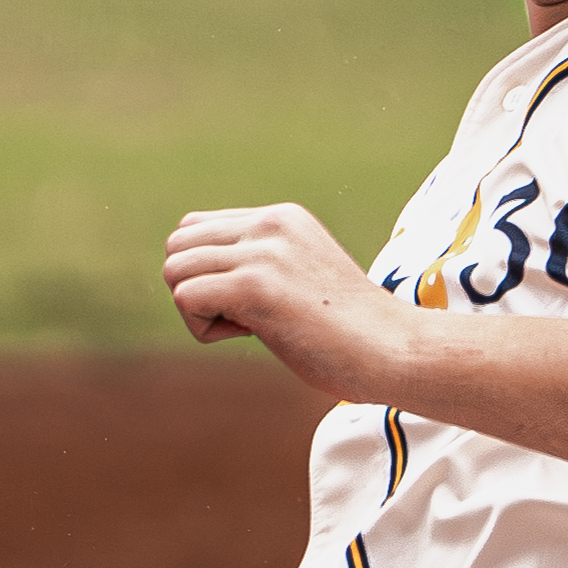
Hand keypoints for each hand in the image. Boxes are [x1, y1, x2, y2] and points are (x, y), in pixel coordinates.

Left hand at [162, 204, 398, 399]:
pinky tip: (248, 337)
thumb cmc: (350, 332)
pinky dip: (203, 329)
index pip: (198, 228)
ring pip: (175, 270)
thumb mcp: (301, 278)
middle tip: (240, 317)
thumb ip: (258, 264)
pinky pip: (185, 297)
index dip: (210, 273)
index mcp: (282, 218)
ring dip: (197, 309)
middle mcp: (269, 225)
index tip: (251, 302)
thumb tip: (193, 281)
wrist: (393, 350)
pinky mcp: (255, 285)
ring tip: (246, 327)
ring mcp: (263, 252)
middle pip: (178, 245)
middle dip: (195, 287)